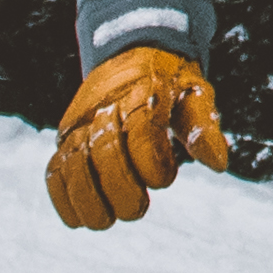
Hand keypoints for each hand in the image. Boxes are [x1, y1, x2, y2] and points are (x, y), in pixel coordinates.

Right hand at [48, 44, 229, 227]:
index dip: (149, 159)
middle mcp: (106, 105)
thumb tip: (218, 164)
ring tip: (106, 221)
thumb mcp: (194, 93)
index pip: (141, 127)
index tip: (162, 182)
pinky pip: (55, 167)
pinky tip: (78, 219)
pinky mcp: (67, 138)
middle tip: (137, 210)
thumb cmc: (169, 84)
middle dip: (119, 186)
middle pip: (104, 148)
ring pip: (73, 161)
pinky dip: (62, 196)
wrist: (133, 52)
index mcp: (143, 91)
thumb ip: (202, 127)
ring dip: (87, 198)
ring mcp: (82, 123)